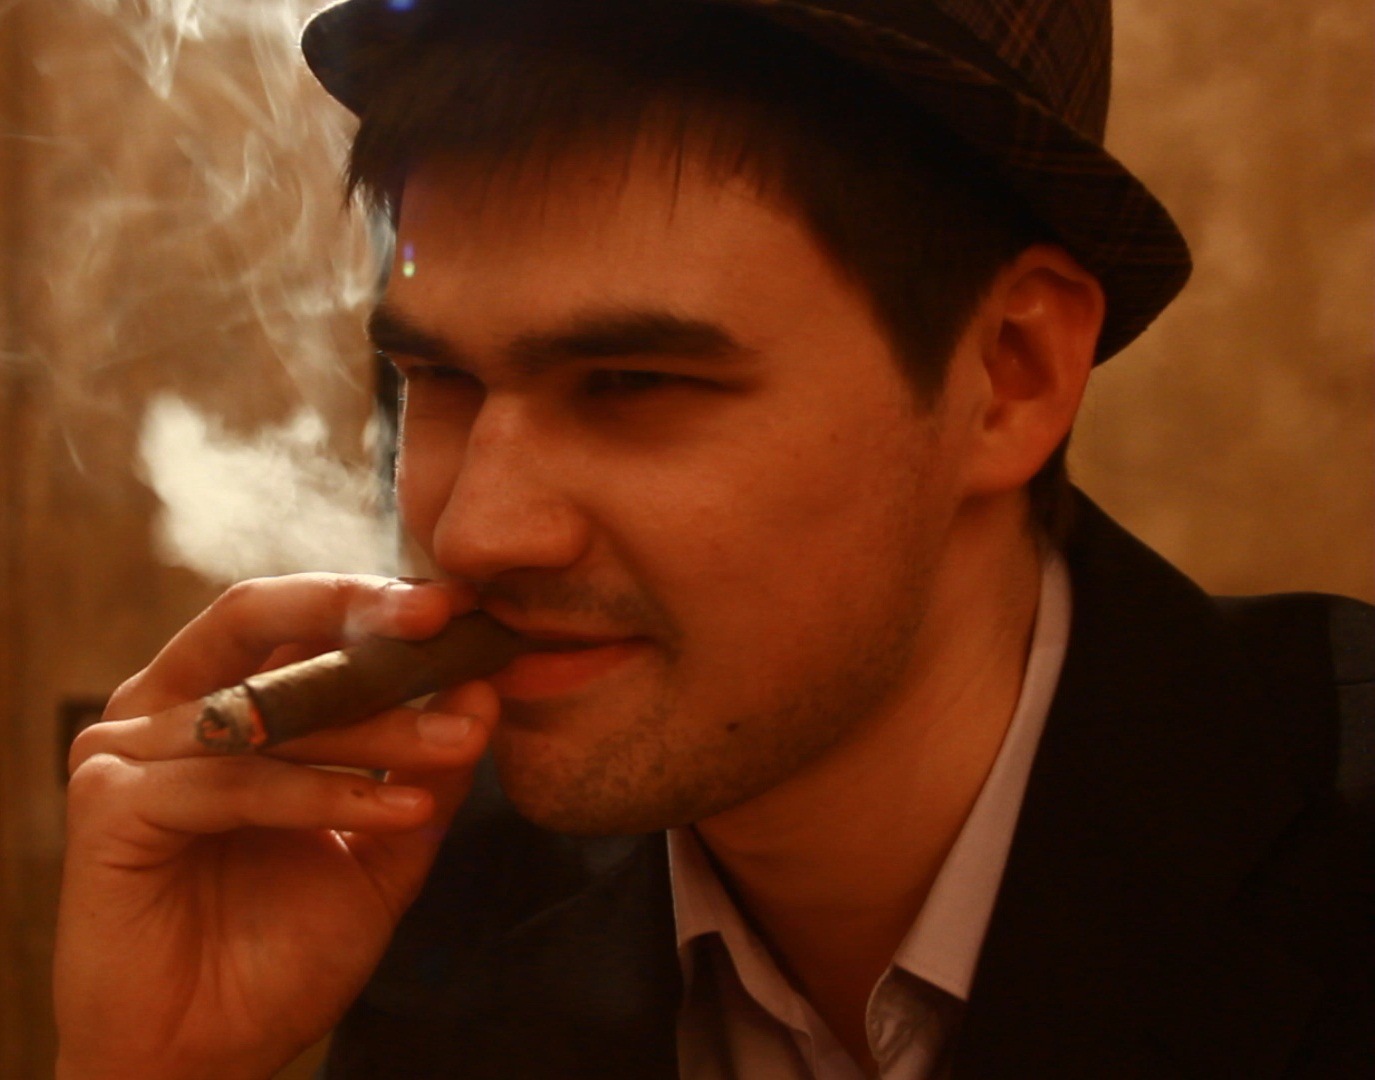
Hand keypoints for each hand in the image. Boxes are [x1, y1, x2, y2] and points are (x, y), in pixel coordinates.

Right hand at [55, 575, 499, 1078]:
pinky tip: (399, 811)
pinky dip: (324, 795)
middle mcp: (169, 707)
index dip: (377, 603)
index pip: (300, 621)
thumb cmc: (286, 948)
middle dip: (357, 611)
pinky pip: (236, 782)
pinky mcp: (108, 802)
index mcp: (224, 700)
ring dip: (376, 729)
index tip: (466, 606)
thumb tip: (482, 693)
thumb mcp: (382, 843)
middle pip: (260, 617)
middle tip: (444, 620)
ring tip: (460, 747)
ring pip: (270, 711)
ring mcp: (129, 749)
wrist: (210, 1056)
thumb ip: (424, 768)